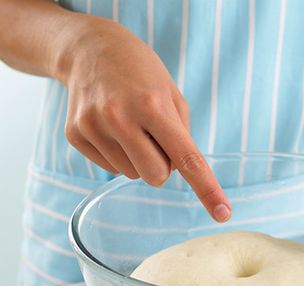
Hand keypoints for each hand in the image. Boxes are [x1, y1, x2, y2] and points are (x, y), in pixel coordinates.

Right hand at [56, 17, 230, 221]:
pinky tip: (111, 128)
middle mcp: (120, 117)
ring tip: (130, 127)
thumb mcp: (172, 94)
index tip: (223, 214)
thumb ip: (182, 135)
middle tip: (155, 139)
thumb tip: (179, 171)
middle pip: (156, 177)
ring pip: (132, 175)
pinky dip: (118, 155)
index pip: (187, 158)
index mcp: (153, 105)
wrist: (89, 49)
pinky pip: (110, 168)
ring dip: (138, 159)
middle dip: (163, 167)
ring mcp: (94, 126)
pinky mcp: (75, 135)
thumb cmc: (141, 73)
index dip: (207, 188)